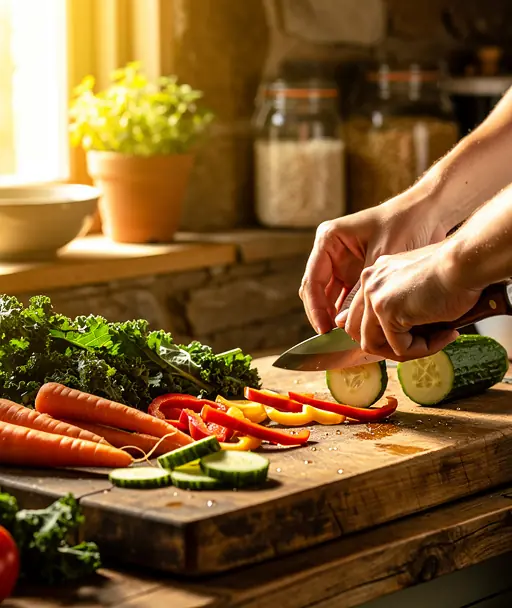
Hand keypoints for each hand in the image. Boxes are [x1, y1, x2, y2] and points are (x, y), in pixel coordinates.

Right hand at [299, 195, 446, 333]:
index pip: (312, 281)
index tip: (324, 331)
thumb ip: (359, 292)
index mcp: (329, 239)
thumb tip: (340, 323)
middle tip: (334, 339)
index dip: (316, 309)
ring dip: (336, 315)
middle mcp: (331, 251)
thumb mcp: (380, 260)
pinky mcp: (355, 270)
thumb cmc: (406, 225)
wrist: (430, 211)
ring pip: (329, 296)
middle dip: (323, 315)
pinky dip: (350, 311)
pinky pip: (345, 296)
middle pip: (317, 290)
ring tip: (347, 337)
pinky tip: (358, 327)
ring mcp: (342, 261)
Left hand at [337, 243, 481, 360]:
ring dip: (408, 350)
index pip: (361, 315)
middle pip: (360, 332)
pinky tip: (446, 335)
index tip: (413, 337)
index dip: (382, 333)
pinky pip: (401, 348)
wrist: (467, 261)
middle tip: (421, 344)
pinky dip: (425, 349)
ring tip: (438, 339)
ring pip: (375, 345)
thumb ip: (403, 302)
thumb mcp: (419, 284)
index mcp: (374, 275)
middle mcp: (369, 283)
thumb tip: (399, 334)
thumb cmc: (454, 270)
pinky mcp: (388, 313)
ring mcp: (375, 298)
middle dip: (387, 346)